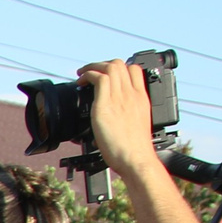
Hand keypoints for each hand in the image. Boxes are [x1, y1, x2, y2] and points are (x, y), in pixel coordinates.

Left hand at [78, 59, 166, 175]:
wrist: (136, 158)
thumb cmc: (134, 149)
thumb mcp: (136, 125)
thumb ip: (127, 115)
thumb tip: (114, 117)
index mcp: (141, 98)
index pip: (134, 70)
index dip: (120, 68)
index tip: (108, 75)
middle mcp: (131, 94)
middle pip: (120, 64)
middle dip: (102, 64)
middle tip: (91, 72)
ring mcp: (120, 98)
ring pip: (110, 67)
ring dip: (92, 67)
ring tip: (82, 74)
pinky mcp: (106, 105)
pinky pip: (99, 78)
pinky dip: (88, 75)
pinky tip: (80, 82)